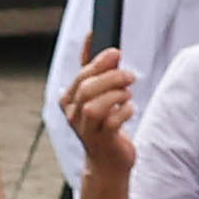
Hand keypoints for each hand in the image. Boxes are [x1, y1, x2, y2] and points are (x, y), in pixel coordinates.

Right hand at [58, 44, 135, 176]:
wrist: (108, 162)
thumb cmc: (103, 124)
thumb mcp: (96, 93)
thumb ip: (93, 67)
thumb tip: (90, 36)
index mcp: (68, 100)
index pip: (82, 75)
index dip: (100, 62)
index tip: (116, 53)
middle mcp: (72, 115)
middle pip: (88, 89)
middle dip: (113, 77)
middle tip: (130, 76)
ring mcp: (85, 129)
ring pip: (95, 106)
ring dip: (117, 95)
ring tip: (127, 95)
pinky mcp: (101, 141)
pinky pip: (112, 121)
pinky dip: (124, 111)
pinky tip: (129, 109)